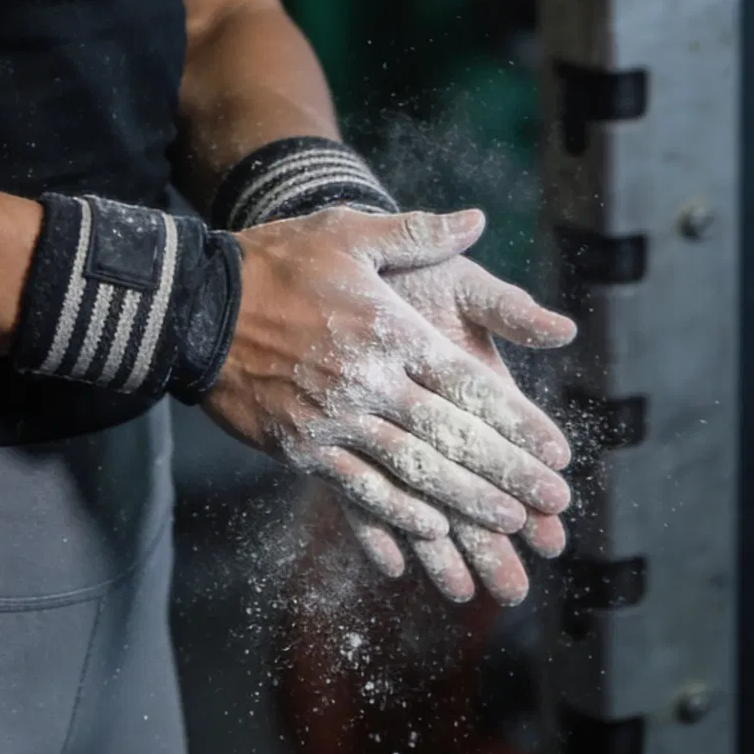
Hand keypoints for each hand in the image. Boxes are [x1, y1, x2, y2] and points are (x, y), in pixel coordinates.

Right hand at [203, 205, 573, 606]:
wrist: (197, 305)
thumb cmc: (278, 261)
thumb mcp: (349, 231)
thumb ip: (418, 233)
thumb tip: (477, 221)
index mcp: (389, 330)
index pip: (467, 385)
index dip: (516, 423)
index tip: (557, 453)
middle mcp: (368, 382)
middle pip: (450, 437)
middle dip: (507, 475)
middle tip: (552, 505)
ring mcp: (333, 420)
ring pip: (411, 472)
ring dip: (464, 503)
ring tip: (506, 526)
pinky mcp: (300, 447)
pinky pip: (356, 490)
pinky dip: (396, 515)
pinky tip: (429, 531)